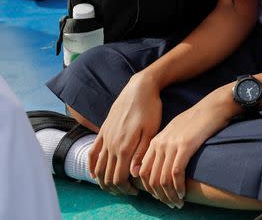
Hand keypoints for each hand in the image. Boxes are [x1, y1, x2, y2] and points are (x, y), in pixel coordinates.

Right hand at [88, 74, 161, 196]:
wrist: (139, 88)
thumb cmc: (150, 108)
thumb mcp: (151, 130)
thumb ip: (141, 153)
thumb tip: (135, 174)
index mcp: (124, 147)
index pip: (119, 178)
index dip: (125, 189)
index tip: (136, 191)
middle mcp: (111, 145)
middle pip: (107, 176)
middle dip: (116, 188)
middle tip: (128, 191)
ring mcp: (105, 138)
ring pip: (99, 167)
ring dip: (104, 180)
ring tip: (115, 185)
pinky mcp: (102, 131)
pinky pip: (92, 153)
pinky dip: (92, 166)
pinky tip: (95, 174)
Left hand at [138, 87, 237, 208]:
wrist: (213, 106)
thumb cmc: (197, 120)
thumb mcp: (175, 132)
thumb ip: (164, 146)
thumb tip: (159, 166)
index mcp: (155, 141)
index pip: (142, 171)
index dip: (149, 188)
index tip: (160, 196)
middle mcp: (160, 144)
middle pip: (151, 178)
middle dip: (160, 196)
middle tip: (170, 204)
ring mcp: (171, 145)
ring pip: (163, 179)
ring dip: (169, 195)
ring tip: (177, 203)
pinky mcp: (185, 146)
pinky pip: (176, 174)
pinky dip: (178, 187)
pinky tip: (184, 193)